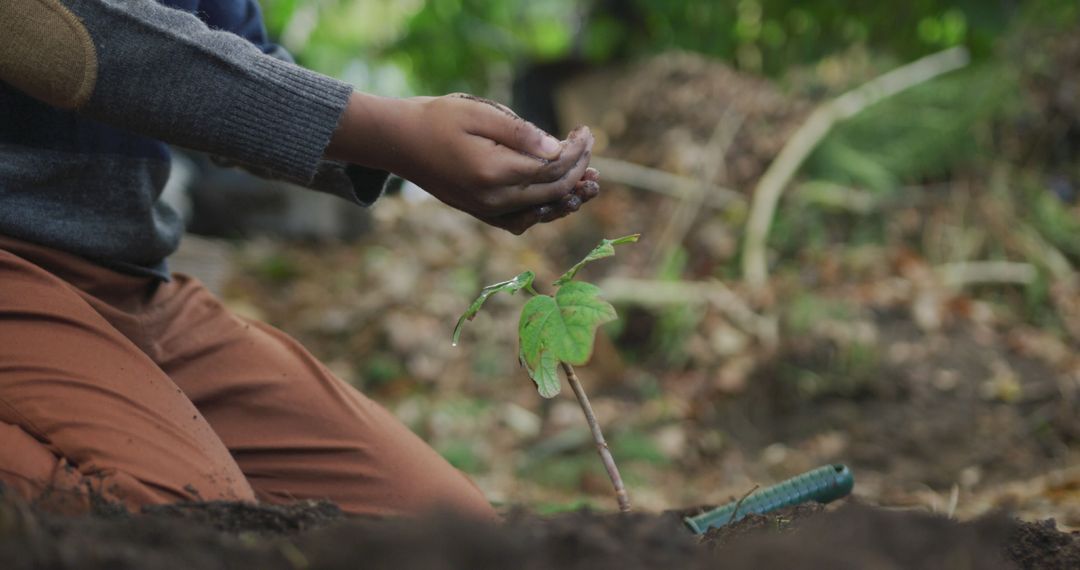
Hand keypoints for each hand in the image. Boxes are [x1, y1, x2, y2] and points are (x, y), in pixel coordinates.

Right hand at [327, 92, 595, 233]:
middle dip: (578, 169)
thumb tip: (557, 149)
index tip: (586, 131)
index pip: (552, 168)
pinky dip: (543, 212)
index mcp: (494, 172)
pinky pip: (520, 222)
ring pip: (540, 212)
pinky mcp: (480, 212)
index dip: (577, 151)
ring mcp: (486, 210)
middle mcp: (492, 199)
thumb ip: (520, 133)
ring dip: (569, 197)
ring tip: (591, 183)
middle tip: (590, 146)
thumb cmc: (437, 119)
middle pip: (552, 191)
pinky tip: (556, 200)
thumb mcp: (479, 114)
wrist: (398, 141)